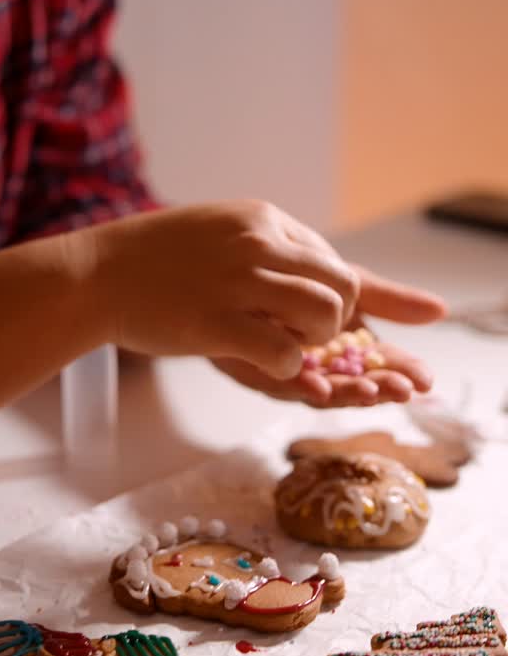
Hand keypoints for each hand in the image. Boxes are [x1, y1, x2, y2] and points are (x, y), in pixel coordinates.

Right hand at [89, 200, 358, 379]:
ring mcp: (238, 282)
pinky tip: (264, 363)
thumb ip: (262, 243)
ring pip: (325, 315)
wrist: (94, 275)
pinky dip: (286, 367)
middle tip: (302, 338)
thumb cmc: (152, 258)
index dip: (330, 296)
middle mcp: (257, 243)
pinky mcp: (216, 324)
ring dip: (315, 343)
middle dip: (335, 322)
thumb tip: (308, 269)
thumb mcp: (216, 228)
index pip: (331, 259)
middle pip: (341, 287)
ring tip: (285, 348)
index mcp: (261, 219)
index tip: (304, 317)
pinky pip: (284, 353)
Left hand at [211, 265, 445, 406]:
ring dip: (345, 393)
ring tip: (368, 391)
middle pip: (352, 384)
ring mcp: (278, 367)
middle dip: (378, 389)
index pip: (379, 364)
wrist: (212, 262)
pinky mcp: (245, 364)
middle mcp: (312, 364)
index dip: (401, 372)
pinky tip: (314, 384)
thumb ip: (384, 299)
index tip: (424, 381)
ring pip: (318, 389)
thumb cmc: (283, 271)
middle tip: (400, 390)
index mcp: (340, 346)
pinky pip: (274, 379)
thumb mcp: (338, 279)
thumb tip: (442, 310)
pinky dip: (297, 383)